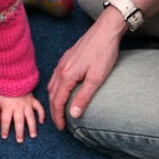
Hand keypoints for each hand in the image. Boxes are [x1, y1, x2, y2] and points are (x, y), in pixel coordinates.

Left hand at [0, 93, 44, 142]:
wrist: (12, 78)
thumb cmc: (2, 91)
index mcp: (7, 107)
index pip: (5, 121)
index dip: (4, 129)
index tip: (4, 137)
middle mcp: (18, 107)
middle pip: (19, 121)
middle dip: (19, 132)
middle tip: (20, 141)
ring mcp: (26, 104)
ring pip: (30, 117)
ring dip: (32, 127)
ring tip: (33, 136)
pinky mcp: (32, 100)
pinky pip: (39, 108)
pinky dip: (41, 114)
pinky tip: (42, 121)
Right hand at [47, 8, 126, 129]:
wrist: (106, 30)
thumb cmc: (103, 53)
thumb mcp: (96, 78)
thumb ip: (83, 97)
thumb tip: (73, 114)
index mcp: (67, 76)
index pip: (57, 101)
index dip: (58, 116)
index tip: (61, 127)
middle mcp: (61, 69)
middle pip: (52, 95)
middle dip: (54, 110)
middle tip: (59, 122)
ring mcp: (63, 62)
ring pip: (52, 85)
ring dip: (53, 99)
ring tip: (58, 109)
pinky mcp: (67, 57)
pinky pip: (55, 77)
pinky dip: (55, 88)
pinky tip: (62, 89)